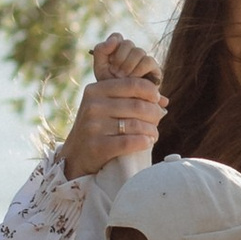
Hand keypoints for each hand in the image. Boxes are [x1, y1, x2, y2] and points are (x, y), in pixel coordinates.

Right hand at [59, 64, 162, 178]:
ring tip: (153, 134)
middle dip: (154, 113)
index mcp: (95, 90)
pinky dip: (144, 142)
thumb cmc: (98, 126)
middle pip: (138, 105)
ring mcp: (93, 126)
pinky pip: (129, 142)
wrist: (76, 155)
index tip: (157, 100)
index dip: (151, 91)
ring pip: (136, 124)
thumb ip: (131, 98)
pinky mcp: (97, 146)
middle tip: (158, 120)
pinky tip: (147, 142)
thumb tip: (164, 100)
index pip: (132, 84)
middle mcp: (93, 106)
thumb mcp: (106, 106)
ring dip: (152, 130)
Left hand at [92, 31, 160, 84]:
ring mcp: (144, 61)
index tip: (109, 62)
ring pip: (139, 51)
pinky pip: (148, 61)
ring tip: (124, 78)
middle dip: (120, 59)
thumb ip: (101, 50)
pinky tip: (134, 80)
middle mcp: (132, 53)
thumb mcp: (100, 69)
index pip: (117, 37)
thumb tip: (115, 39)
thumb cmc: (110, 86)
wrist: (121, 103)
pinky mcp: (155, 70)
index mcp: (119, 50)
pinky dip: (139, 69)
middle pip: (128, 43)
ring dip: (129, 65)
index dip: (113, 47)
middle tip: (115, 73)